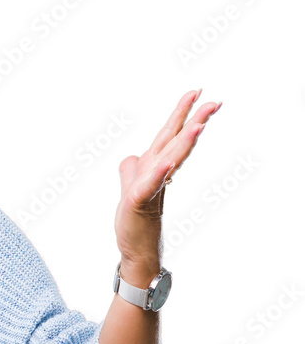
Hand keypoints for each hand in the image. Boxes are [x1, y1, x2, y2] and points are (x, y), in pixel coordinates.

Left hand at [115, 88, 221, 276]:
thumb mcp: (129, 189)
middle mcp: (156, 174)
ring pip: (169, 160)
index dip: (182, 114)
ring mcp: (150, 187)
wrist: (135, 251)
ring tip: (199, 124)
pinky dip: (158, 174)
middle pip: (176, 142)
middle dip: (194, 121)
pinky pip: (149, 186)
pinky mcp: (138, 202)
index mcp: (153, 167)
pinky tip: (166, 164)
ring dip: (184, 143)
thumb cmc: (134, 222)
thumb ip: (131, 171)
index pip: (170, 135)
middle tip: (215, 101)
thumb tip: (131, 158)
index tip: (196, 92)